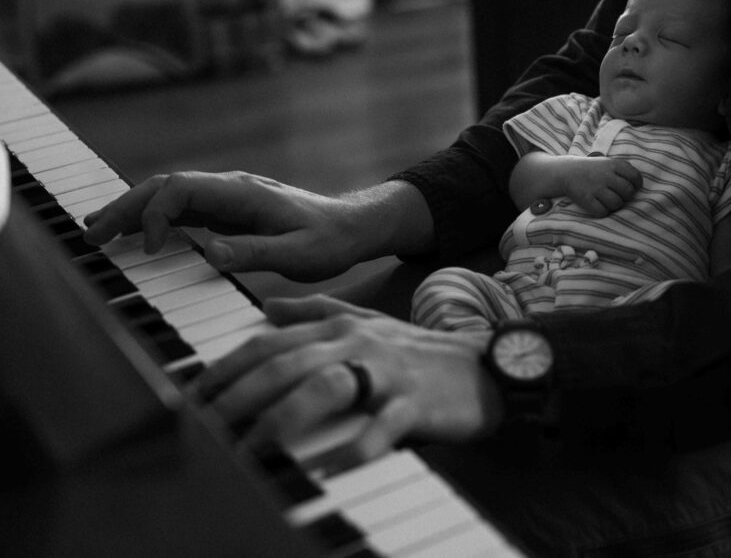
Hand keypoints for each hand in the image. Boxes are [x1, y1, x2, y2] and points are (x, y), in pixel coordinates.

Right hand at [83, 172, 430, 281]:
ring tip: (97, 234)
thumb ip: (257, 254)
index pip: (182, 189)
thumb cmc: (330, 241)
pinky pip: (182, 211)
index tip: (154, 251)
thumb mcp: (301, 256)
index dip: (158, 214)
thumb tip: (210, 253)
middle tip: (91, 236)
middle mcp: (230, 189)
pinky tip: (133, 237)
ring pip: (169, 196)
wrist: (352, 227)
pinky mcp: (228, 212)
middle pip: (165, 187)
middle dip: (125, 208)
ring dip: (133, 212)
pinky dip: (153, 220)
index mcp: (243, 193)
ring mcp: (227, 198)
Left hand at [192, 295, 502, 464]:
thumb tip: (266, 309)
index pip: (270, 342)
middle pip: (286, 364)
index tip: (193, 396)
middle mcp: (357, 342)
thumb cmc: (418, 353)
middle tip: (206, 429)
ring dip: (283, 419)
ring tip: (252, 451)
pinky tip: (328, 471)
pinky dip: (354, 448)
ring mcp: (387, 371)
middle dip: (239, 396)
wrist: (487, 365)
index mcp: (339, 326)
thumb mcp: (366, 324)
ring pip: (325, 387)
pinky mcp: (416, 401)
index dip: (227, 367)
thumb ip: (315, 312)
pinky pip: (381, 426)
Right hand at [563, 155, 642, 215]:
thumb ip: (625, 170)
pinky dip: (602, 211)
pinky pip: (602, 211)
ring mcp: (596, 187)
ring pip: (616, 203)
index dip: (636, 186)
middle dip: (625, 197)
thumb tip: (639, 185)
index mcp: (614, 164)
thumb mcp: (609, 162)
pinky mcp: (586, 199)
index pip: (636, 178)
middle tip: (618, 195)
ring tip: (607, 201)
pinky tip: (598, 205)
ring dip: (614, 205)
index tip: (632, 188)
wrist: (567, 172)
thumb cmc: (593, 169)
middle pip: (628, 192)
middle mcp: (606, 175)